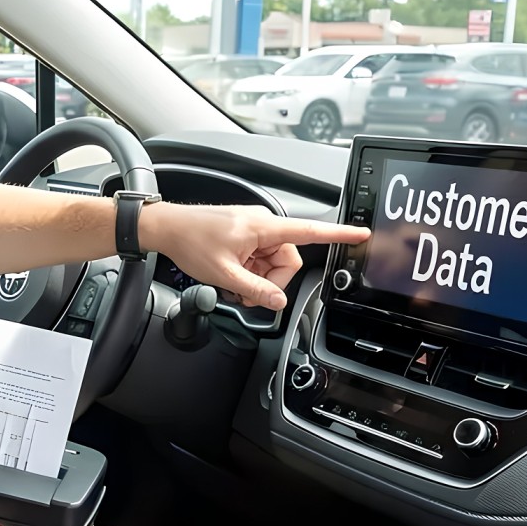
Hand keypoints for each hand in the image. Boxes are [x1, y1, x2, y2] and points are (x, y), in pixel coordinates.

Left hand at [145, 204, 369, 310]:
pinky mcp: (244, 235)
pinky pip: (258, 258)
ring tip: (234, 285)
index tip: (360, 234)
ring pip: (272, 262)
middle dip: (272, 281)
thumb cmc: (190, 241)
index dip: (337, 234)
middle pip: (287, 259)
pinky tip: (232, 278)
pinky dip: (249, 273)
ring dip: (258, 279)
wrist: (166, 228)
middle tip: (248, 293)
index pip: (309, 230)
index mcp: (263, 226)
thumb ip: (255, 290)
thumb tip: (278, 301)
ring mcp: (252, 229)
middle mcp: (261, 224)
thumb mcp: (224, 274)